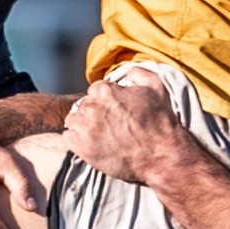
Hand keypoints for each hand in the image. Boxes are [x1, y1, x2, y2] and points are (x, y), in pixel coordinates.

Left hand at [62, 73, 185, 184]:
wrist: (162, 156)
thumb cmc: (161, 122)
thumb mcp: (157, 87)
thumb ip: (138, 73)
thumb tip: (127, 72)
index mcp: (107, 91)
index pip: (95, 90)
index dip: (105, 100)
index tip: (114, 111)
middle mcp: (93, 107)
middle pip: (84, 105)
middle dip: (95, 113)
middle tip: (110, 125)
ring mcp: (86, 128)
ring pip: (74, 120)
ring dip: (83, 126)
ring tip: (100, 135)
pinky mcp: (82, 147)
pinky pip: (67, 138)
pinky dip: (76, 140)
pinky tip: (91, 144)